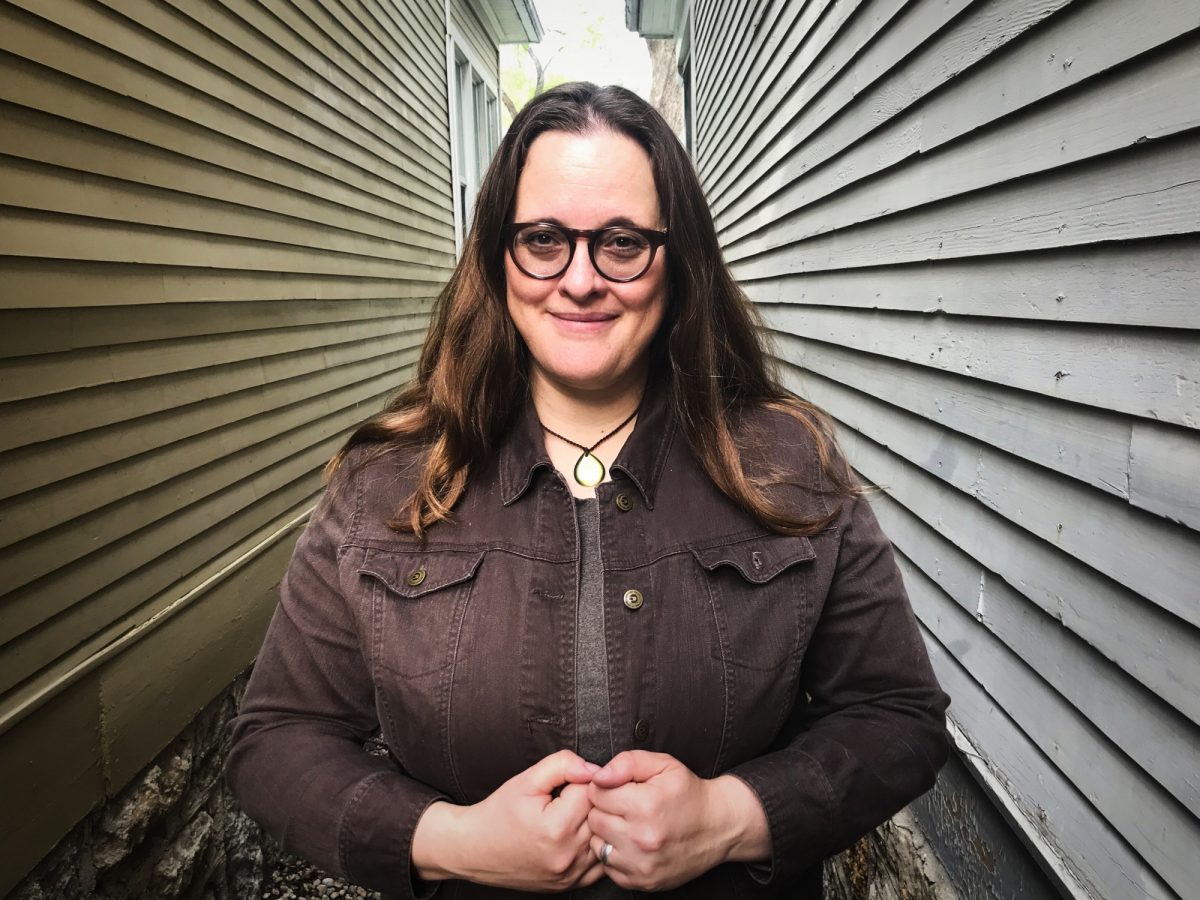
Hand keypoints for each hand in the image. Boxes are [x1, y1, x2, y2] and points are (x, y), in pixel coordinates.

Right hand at [412, 749, 605, 890]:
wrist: (475, 849)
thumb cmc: (499, 813)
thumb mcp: (526, 779)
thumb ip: (562, 765)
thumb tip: (592, 768)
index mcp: (556, 828)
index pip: (592, 792)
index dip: (580, 781)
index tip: (565, 785)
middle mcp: (567, 855)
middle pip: (601, 815)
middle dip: (589, 801)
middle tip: (567, 798)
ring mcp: (570, 874)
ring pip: (604, 839)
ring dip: (593, 824)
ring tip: (570, 816)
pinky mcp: (570, 885)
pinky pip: (600, 863)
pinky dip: (593, 847)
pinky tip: (575, 837)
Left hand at [586, 751, 770, 890]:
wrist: (718, 827)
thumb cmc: (688, 793)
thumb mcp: (663, 764)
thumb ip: (627, 763)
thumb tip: (598, 776)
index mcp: (646, 805)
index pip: (595, 793)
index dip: (605, 787)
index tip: (620, 788)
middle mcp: (642, 838)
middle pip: (593, 819)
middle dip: (604, 809)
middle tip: (625, 806)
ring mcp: (642, 864)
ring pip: (597, 844)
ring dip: (607, 833)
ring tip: (628, 824)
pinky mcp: (643, 882)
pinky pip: (608, 866)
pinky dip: (616, 854)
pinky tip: (632, 843)